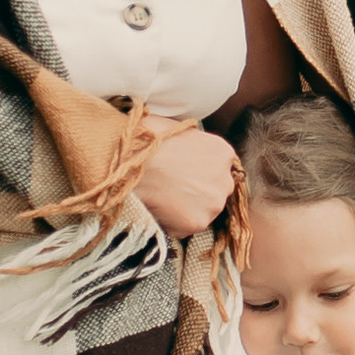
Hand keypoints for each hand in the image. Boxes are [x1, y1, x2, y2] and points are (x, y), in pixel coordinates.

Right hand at [137, 123, 234, 239]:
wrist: (129, 164)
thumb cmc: (147, 141)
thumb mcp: (176, 127)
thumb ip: (191, 139)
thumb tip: (183, 143)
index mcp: (222, 153)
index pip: (219, 168)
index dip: (200, 171)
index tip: (185, 173)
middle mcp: (224, 180)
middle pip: (215, 191)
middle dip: (197, 191)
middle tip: (172, 187)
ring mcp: (213, 204)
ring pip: (203, 211)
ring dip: (186, 208)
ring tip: (162, 199)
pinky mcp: (197, 223)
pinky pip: (186, 227)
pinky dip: (174, 223)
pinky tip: (158, 210)